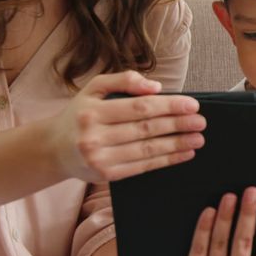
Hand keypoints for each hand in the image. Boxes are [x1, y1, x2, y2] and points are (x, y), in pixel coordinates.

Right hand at [50, 70, 205, 181]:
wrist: (54, 149)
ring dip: (177, 144)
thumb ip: (124, 80)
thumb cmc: (80, 114)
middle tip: (201, 122)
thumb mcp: (94, 88)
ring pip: (147, 150)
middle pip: (146, 129)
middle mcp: (95, 136)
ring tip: (198, 138)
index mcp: (93, 112)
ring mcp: (100, 158)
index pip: (139, 108)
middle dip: (178, 125)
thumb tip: (156, 87)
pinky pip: (143, 166)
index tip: (193, 105)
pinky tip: (183, 153)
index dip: (169, 106)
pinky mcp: (107, 175)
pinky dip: (166, 160)